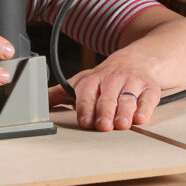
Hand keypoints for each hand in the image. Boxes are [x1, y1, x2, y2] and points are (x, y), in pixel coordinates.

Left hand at [47, 44, 161, 131]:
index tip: (86, 122)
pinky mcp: (150, 88)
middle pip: (107, 97)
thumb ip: (59, 93)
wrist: (137, 59)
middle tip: (103, 126)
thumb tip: (36, 103)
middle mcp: (112, 80)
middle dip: (105, 112)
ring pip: (127, 98)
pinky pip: (148, 98)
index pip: (87, 95)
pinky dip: (145, 109)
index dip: (86, 108)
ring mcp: (132, 83)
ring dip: (124, 112)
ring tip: (122, 124)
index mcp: (93, 80)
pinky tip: (141, 118)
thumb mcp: (82, 81)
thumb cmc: (106, 76)